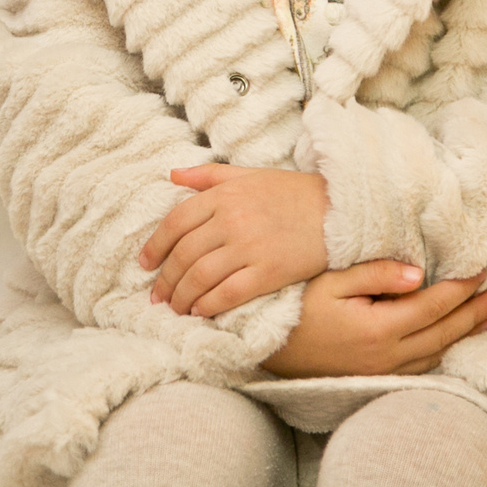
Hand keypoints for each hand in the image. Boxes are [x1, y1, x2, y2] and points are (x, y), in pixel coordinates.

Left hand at [140, 165, 329, 316]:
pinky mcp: (268, 272)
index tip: (145, 265)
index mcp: (224, 195)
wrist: (341, 210)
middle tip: (157, 296)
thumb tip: (172, 175)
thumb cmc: (294, 193)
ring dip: (181, 297)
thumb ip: (209, 175)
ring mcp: (250, 247)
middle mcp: (231, 220)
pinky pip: (228, 293)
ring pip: (200, 277)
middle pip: (184, 254)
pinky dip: (208, 305)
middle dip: (165, 280)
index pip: (175, 222)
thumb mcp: (250, 174)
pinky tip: (200, 312)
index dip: (155, 246)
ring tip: (175, 308)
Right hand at [259, 261, 486, 378]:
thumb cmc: (296, 308)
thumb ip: (375, 274)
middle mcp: (387, 355)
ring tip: (486, 317)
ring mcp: (382, 371)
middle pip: (443, 332)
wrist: (267, 350)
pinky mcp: (374, 377)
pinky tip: (450, 341)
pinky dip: (442, 351)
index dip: (460, 288)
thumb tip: (418, 273)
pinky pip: (420, 366)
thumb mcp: (331, 281)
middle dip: (473, 312)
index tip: (480, 270)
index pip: (433, 305)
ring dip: (463, 334)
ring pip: (436, 352)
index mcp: (379, 328)